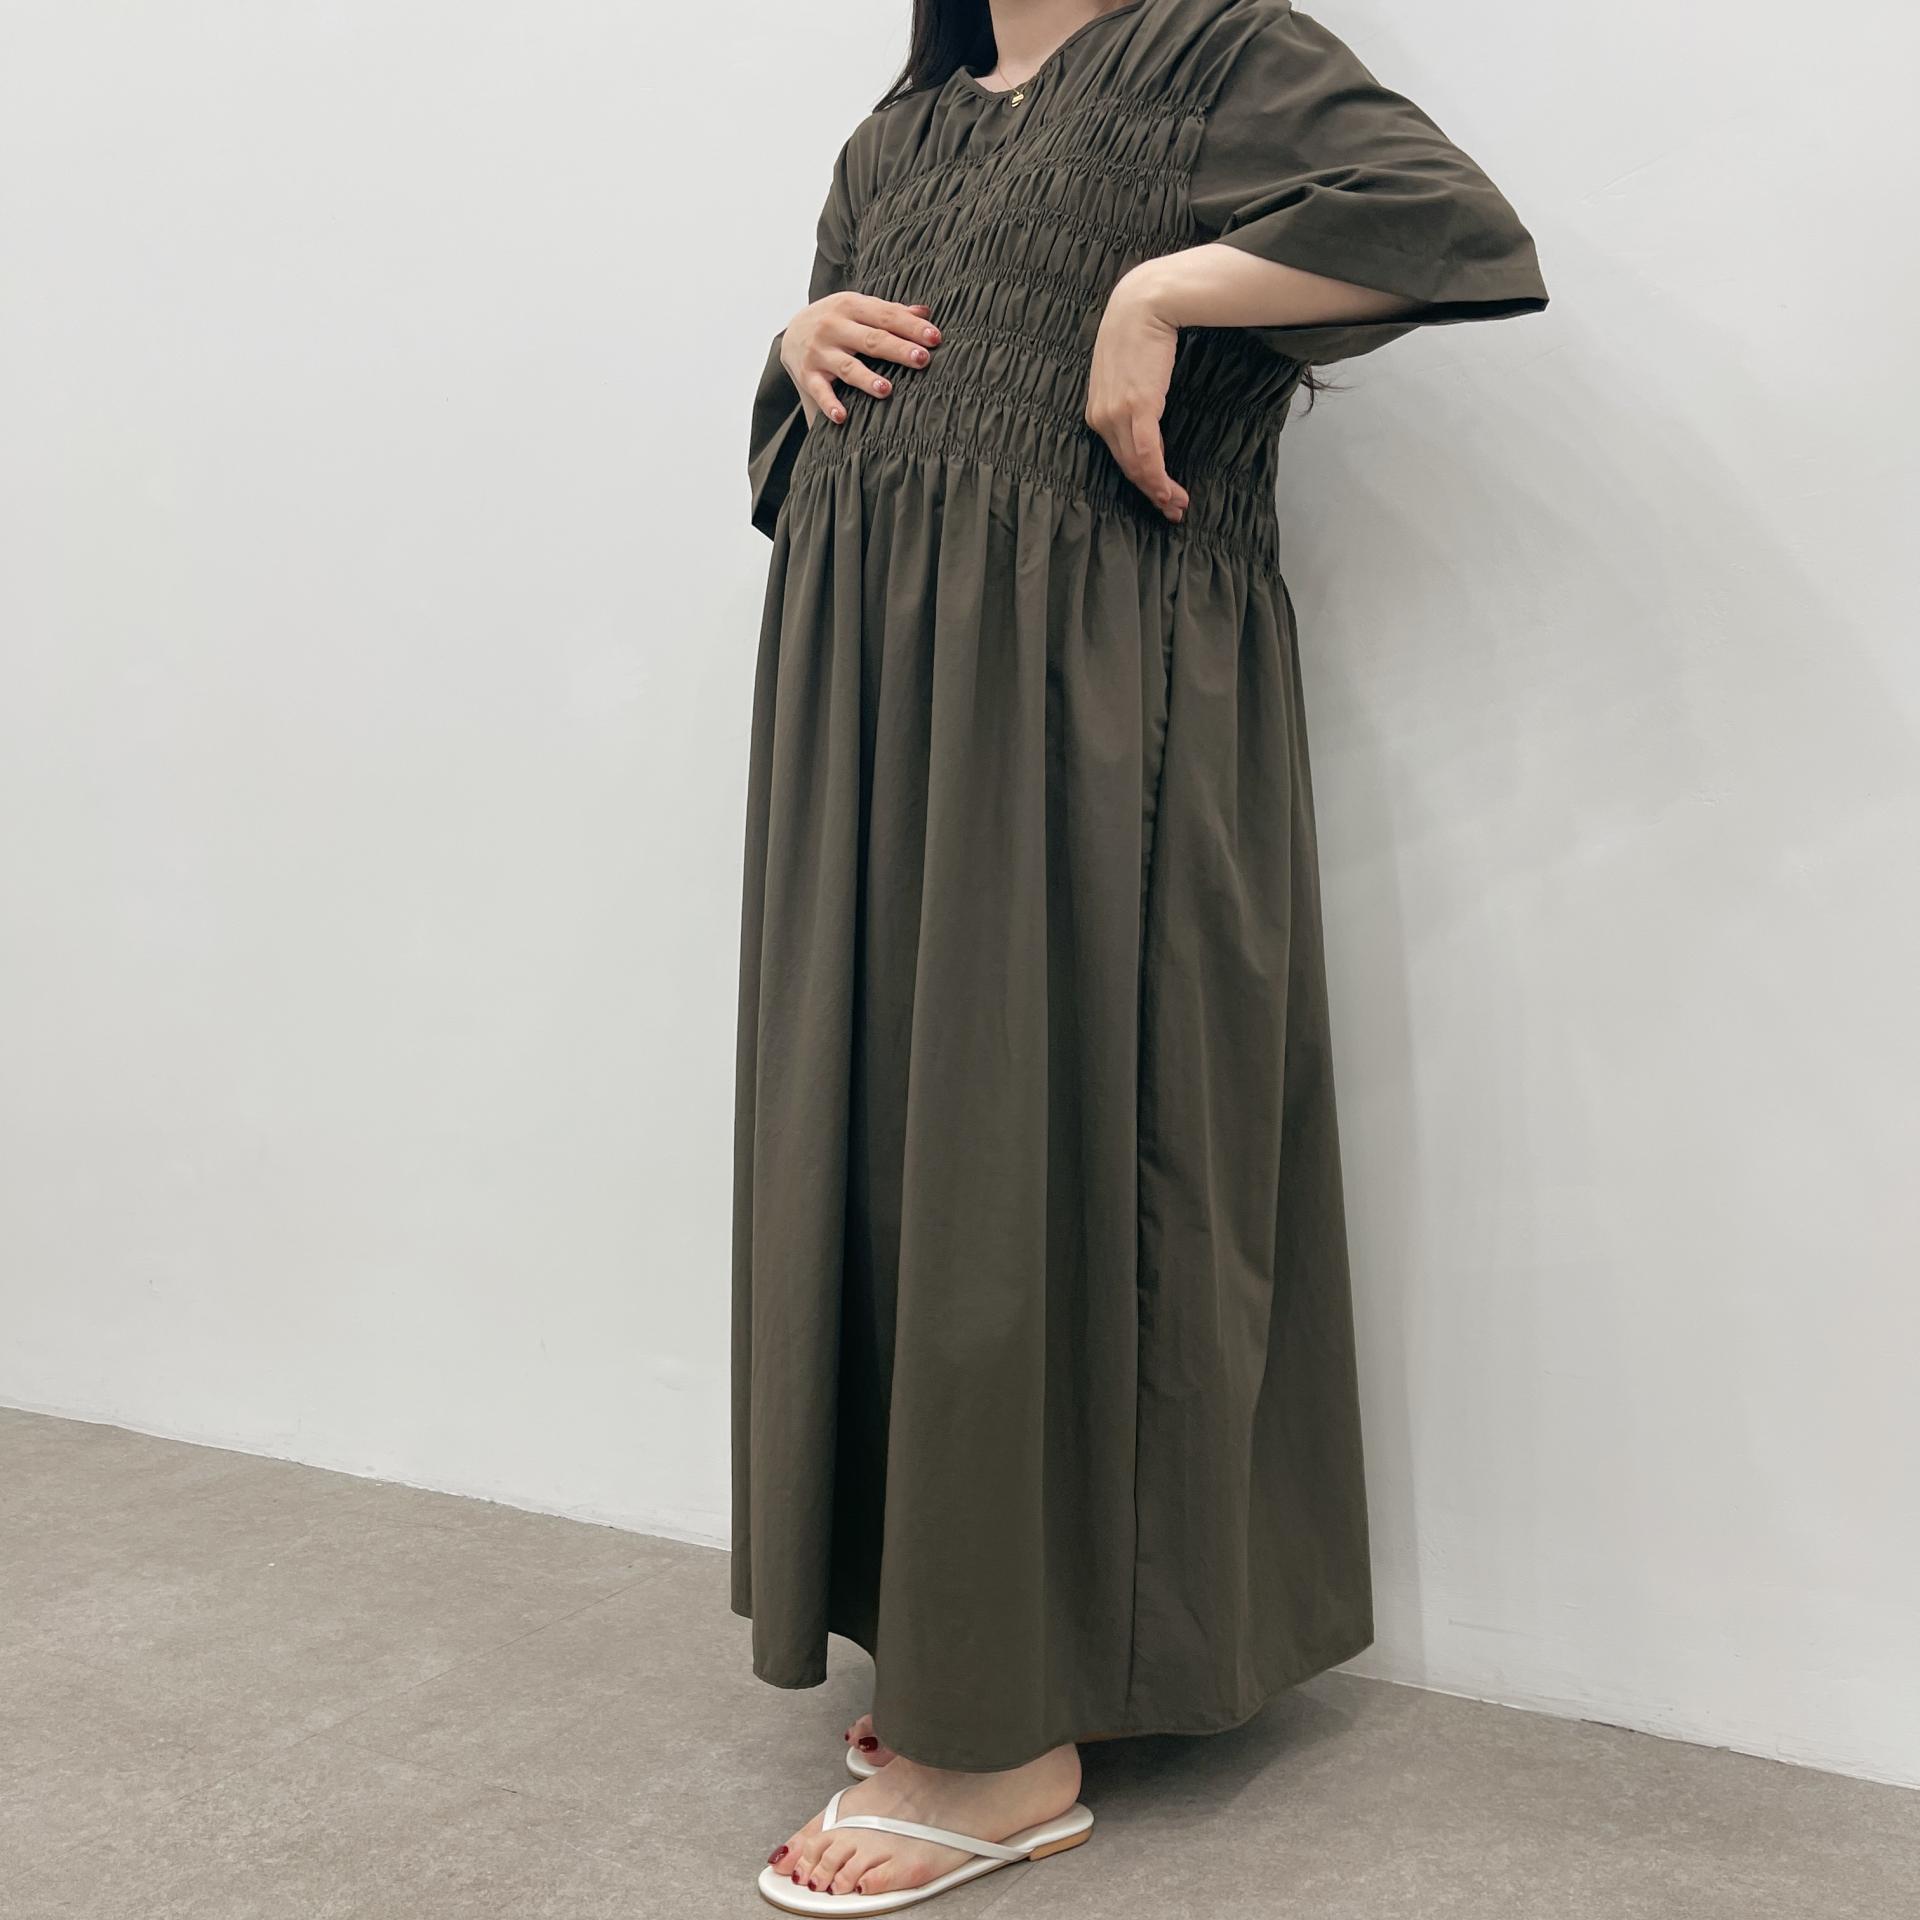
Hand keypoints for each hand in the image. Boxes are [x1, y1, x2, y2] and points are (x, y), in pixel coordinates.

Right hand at [781, 293, 941, 426]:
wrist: (791, 332)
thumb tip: (925, 313)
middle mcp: (834, 327)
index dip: (911, 327)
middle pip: (871, 340)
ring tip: (886, 390)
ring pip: (847, 367)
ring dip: (866, 379)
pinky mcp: (808, 375)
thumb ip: (889, 312)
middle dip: (897, 349)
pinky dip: (829, 404)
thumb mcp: (859, 308)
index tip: (935, 339)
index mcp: (852, 306)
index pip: (886, 316)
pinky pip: (819, 391)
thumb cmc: (836, 321)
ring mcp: (820, 352)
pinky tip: (841, 417)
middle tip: (921, 360)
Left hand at [1085, 264, 1188, 522]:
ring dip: (1158, 491)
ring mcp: (1116, 414)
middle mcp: (1101, 416)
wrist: (1144, 302)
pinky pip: (1147, 454)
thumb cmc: (1139, 331)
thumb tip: (1146, 413)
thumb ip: (1130, 396)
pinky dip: (1158, 477)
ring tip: (1177, 505)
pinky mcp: (1136, 407)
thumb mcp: (1127, 370)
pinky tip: (1170, 491)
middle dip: (1150, 492)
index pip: (1118, 455)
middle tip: (1172, 510)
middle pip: (1126, 466)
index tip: (1158, 496)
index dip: (1139, 479)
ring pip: (1136, 466)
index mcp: (1096, 410)